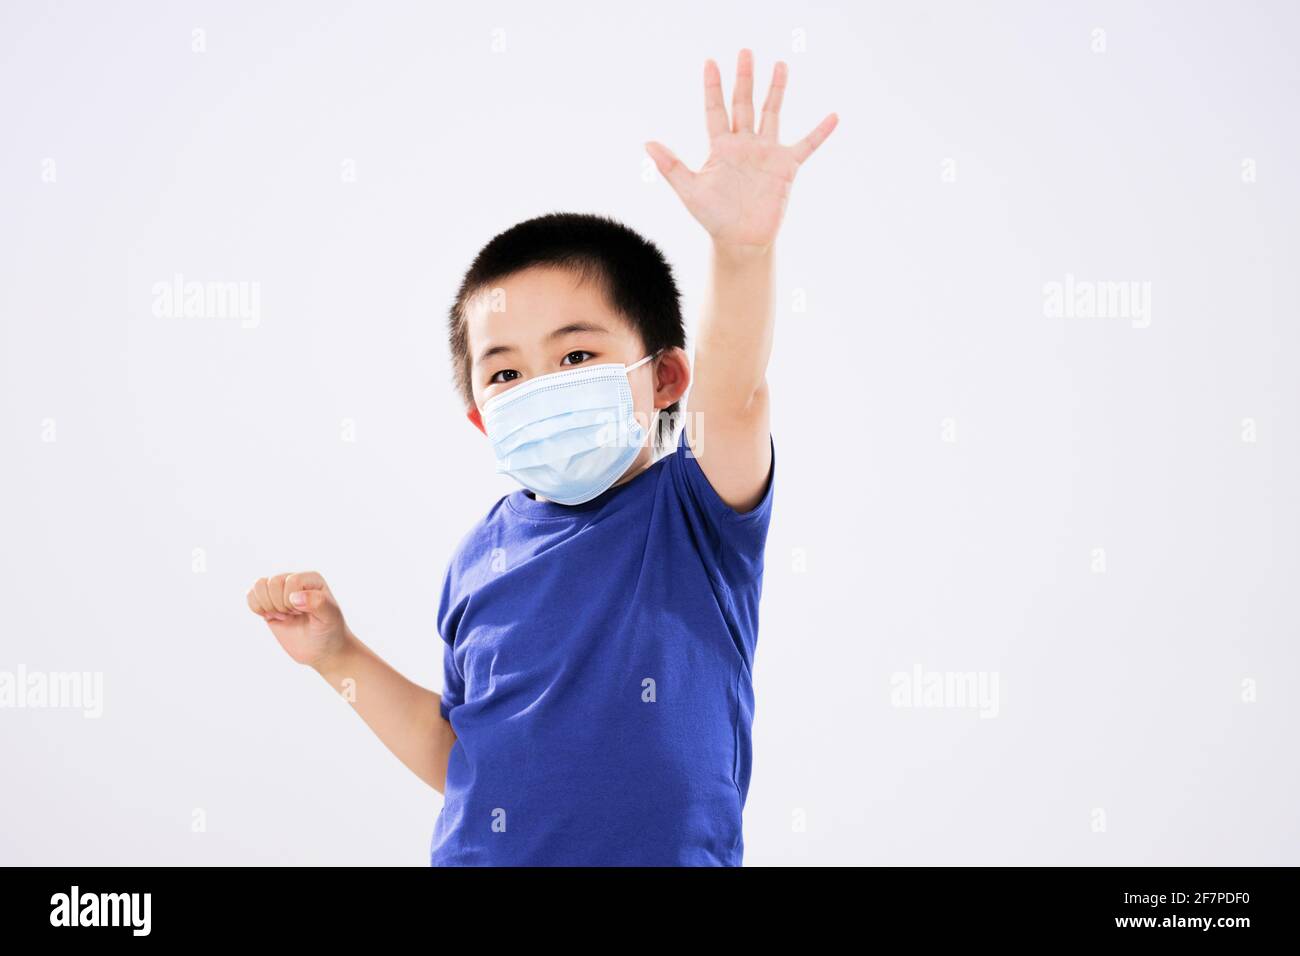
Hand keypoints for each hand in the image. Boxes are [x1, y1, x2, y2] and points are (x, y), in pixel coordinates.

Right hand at [247, 571, 349, 669]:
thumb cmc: (329, 630)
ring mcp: (279, 591)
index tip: (303, 613)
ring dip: (268, 605)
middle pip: (273, 582)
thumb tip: (294, 597)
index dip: (293, 601)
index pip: (292, 580)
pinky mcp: (268, 603)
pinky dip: (256, 607)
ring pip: (259, 585)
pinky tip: (270, 616)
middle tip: (294, 615)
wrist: (322, 649)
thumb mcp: (330, 617)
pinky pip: (251, 595)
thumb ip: (318, 603)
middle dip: (281, 605)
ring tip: (283, 615)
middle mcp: (294, 581)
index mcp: (312, 579)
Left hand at [644, 48, 837, 250]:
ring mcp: (766, 153)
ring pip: (772, 113)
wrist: (741, 240)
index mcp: (721, 147)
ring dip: (776, 90)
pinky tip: (833, 116)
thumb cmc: (714, 217)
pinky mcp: (786, 167)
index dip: (713, 87)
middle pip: (744, 103)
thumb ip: (671, 166)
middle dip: (745, 78)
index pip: (715, 109)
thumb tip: (647, 143)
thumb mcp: (690, 190)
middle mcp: (744, 144)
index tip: (711, 62)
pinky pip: (806, 145)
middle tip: (745, 52)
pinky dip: (820, 132)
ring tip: (780, 65)